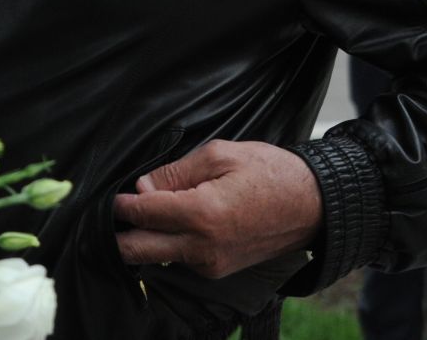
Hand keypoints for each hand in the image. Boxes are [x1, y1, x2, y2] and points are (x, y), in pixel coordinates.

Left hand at [113, 139, 321, 279]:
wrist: (313, 205)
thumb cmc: (270, 172)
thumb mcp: (220, 155)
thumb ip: (176, 173)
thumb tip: (142, 186)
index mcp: (202, 214)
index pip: (142, 214)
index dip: (121, 203)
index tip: (113, 194)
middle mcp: (203, 248)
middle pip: (137, 251)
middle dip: (119, 232)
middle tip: (117, 212)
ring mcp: (210, 265)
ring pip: (156, 258)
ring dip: (143, 239)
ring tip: (146, 212)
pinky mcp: (218, 271)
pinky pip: (179, 259)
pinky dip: (167, 244)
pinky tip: (173, 222)